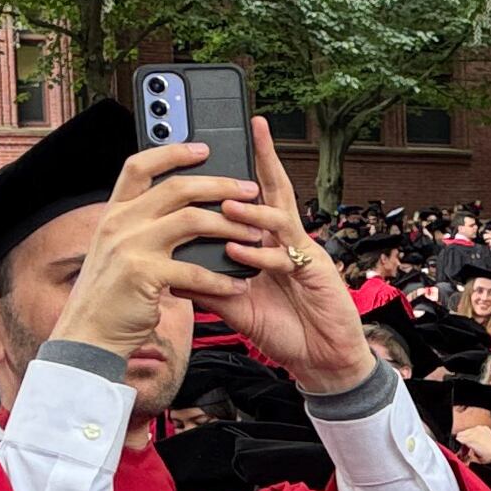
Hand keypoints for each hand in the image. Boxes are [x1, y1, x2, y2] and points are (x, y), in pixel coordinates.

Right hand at [55, 142, 254, 358]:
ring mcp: (130, 246)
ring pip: (192, 220)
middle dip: (220, 185)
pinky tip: (238, 285)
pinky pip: (194, 269)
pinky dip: (221, 279)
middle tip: (250, 191)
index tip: (203, 149)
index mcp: (114, 213)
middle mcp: (119, 223)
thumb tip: (178, 210)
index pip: (140, 165)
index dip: (172, 152)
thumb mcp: (117, 252)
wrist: (87, 336)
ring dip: (230, 227)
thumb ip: (139, 227)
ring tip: (255, 235)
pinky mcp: (144, 275)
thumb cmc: (110, 297)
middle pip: (177, 187)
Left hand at [200, 123, 378, 395]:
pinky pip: (284, 257)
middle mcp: (287, 241)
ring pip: (278, 219)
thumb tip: (169, 275)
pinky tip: (239, 251)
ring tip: (224, 205)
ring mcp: (303, 253)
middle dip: (264, 158)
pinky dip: (259, 254)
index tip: (226, 147)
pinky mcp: (316, 272)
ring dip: (251, 210)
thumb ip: (208, 288)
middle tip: (252, 129)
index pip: (253, 199)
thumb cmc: (285, 330)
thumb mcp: (236, 306)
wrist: (321, 361)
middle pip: (275, 191)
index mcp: (268, 243)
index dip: (244, 171)